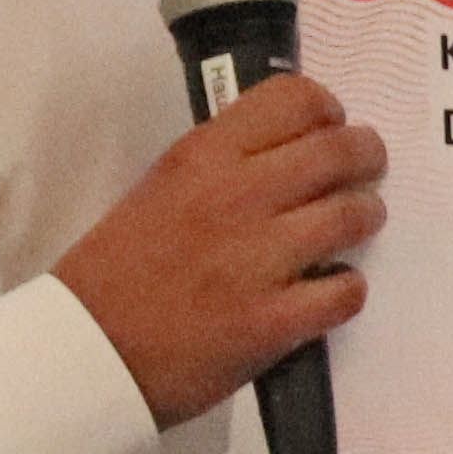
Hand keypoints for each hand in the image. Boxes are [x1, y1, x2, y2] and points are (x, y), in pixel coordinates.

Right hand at [55, 74, 384, 423]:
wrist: (85, 354)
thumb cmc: (115, 273)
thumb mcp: (159, 190)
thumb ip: (220, 167)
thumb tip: (285, 155)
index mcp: (201, 157)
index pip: (294, 99)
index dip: (327, 111)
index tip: (330, 127)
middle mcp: (235, 197)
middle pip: (338, 151)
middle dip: (366, 157)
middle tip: (367, 169)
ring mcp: (256, 260)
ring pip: (353, 216)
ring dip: (365, 217)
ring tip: (356, 225)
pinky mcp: (272, 321)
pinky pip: (346, 291)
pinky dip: (348, 289)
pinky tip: (331, 290)